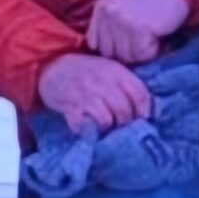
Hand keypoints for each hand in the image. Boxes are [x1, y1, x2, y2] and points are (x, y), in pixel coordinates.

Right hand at [36, 52, 153, 135]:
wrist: (53, 66)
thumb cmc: (86, 71)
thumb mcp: (108, 69)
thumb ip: (125, 84)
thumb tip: (146, 109)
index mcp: (116, 71)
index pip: (140, 93)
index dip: (145, 111)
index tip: (143, 119)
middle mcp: (103, 82)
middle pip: (125, 111)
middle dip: (126, 124)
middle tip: (123, 128)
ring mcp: (86, 95)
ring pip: (108, 121)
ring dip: (109, 129)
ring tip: (106, 129)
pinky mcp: (71, 107)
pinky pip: (86, 126)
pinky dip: (90, 131)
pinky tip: (90, 128)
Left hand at [85, 0, 189, 64]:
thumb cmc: (152, 3)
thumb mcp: (122, 9)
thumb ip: (109, 29)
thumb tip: (102, 56)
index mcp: (101, 8)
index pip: (96, 44)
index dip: (115, 48)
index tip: (130, 39)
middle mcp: (108, 13)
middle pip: (110, 53)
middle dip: (128, 52)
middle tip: (144, 37)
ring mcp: (121, 20)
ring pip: (126, 57)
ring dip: (142, 52)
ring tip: (152, 35)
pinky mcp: (138, 28)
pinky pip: (142, 55)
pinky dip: (153, 51)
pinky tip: (158, 34)